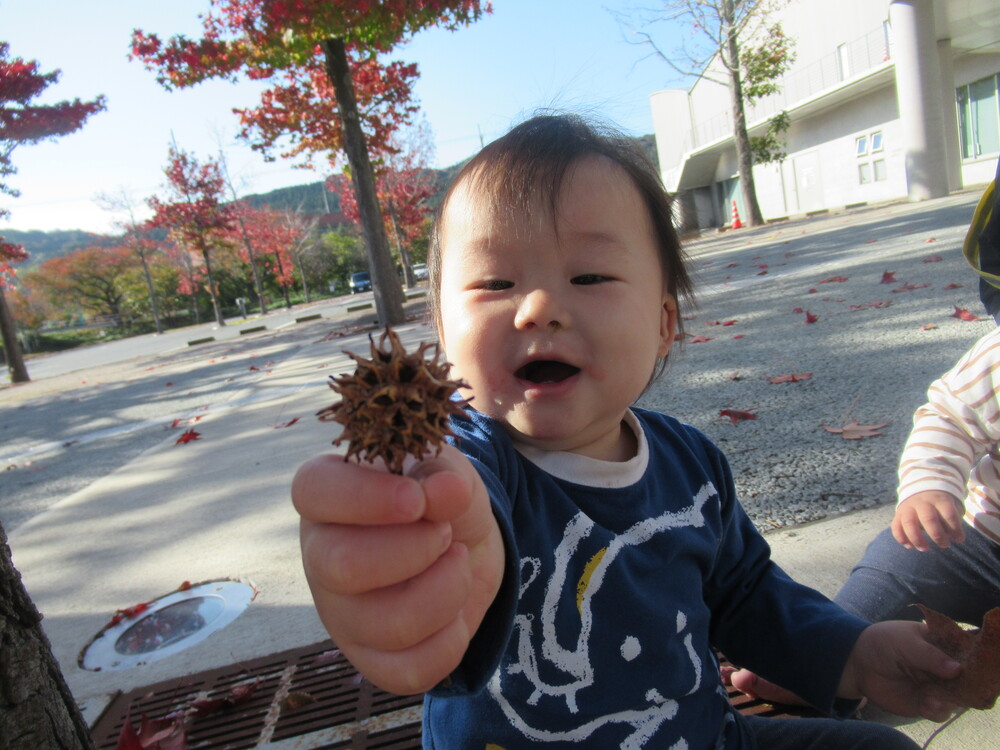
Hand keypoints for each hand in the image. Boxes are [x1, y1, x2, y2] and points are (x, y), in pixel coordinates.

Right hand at [292, 445, 504, 694]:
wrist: (464, 545)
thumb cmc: (438, 499)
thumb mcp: (445, 471)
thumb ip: (444, 474)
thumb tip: (447, 489)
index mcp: (327, 496)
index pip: (314, 491)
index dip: (366, 497)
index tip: (416, 499)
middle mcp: (320, 556)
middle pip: (342, 567)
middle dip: (415, 550)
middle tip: (446, 532)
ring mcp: (341, 614)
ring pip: (385, 626)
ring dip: (446, 590)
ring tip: (458, 562)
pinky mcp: (370, 658)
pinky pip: (409, 670)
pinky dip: (451, 639)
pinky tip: (455, 610)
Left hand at [839, 621, 961, 720]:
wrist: (858, 662)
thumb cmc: (883, 642)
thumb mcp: (905, 641)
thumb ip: (929, 655)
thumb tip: (958, 669)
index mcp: (943, 645)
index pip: (966, 655)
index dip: (969, 662)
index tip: (964, 669)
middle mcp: (944, 668)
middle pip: (965, 681)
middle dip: (962, 687)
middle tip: (951, 688)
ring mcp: (936, 687)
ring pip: (955, 699)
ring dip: (948, 701)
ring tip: (933, 699)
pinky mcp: (925, 703)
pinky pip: (939, 712)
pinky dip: (936, 711)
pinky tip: (926, 705)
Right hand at [891, 491, 965, 550]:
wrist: (922, 490)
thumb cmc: (941, 505)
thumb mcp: (951, 506)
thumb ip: (952, 520)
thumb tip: (954, 537)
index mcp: (939, 500)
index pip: (948, 514)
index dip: (955, 529)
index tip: (959, 539)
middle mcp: (923, 503)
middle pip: (928, 519)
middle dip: (937, 535)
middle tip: (944, 545)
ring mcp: (908, 507)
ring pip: (909, 522)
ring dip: (917, 538)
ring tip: (924, 548)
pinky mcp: (898, 514)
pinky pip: (896, 526)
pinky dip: (901, 538)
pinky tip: (910, 546)